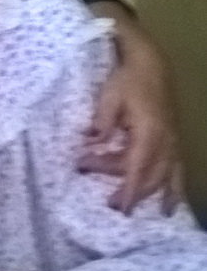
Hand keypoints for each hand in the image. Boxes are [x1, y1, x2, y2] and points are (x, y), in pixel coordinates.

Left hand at [80, 30, 181, 209]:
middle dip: (129, 191)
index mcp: (149, 132)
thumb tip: (93, 142)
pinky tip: (170, 207)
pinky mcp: (174, 140)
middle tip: (108, 202)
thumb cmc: (127, 78)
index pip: (138, 168)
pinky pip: (178, 171)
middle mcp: (166, 141)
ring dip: (147, 193)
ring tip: (129, 207)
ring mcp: (173, 141)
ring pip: (164, 177)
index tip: (120, 208)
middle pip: (149, 176)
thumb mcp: (110, 96)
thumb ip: (102, 122)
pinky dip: (174, 190)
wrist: (150, 62)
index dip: (129, 190)